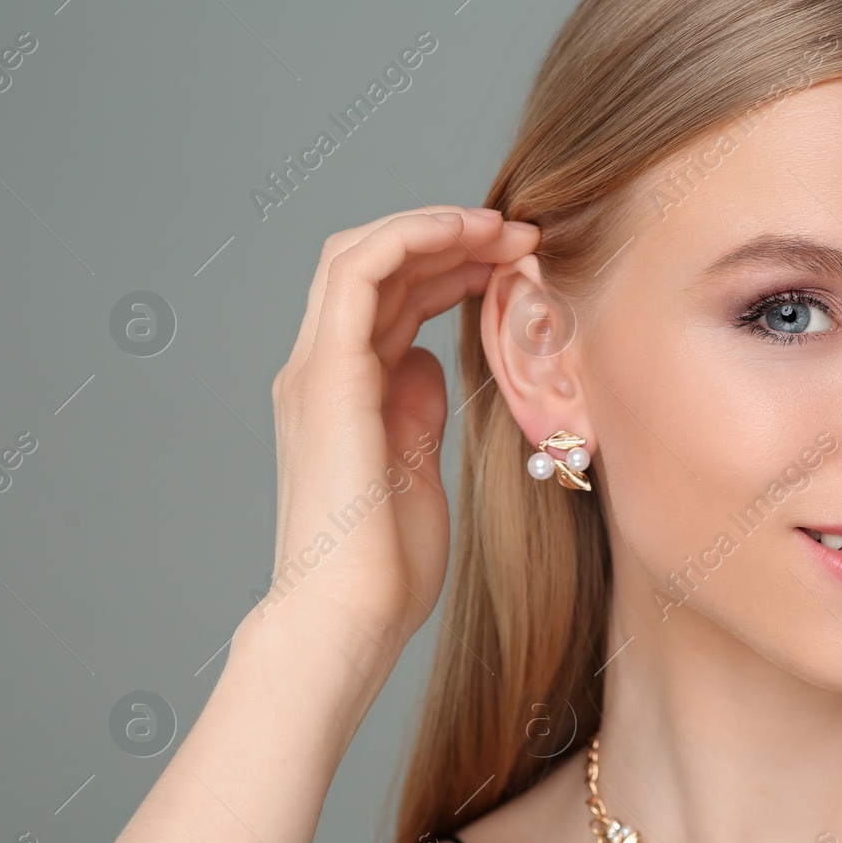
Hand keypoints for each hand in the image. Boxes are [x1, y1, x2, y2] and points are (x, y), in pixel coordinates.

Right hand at [254, 205, 539, 676]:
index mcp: (345, 390)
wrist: (350, 614)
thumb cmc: (386, 565)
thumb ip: (416, 408)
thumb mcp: (417, 468)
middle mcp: (322, 369)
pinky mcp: (327, 374)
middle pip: (380, 264)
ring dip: (437, 228)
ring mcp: (318, 367)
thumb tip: (429, 361)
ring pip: (363, 252)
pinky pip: (359, 271)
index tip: (520, 265)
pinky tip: (469, 234)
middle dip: (453, 238)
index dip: (453, 265)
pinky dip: (412, 236)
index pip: (393, 296)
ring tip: (506, 229)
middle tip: (524, 236)